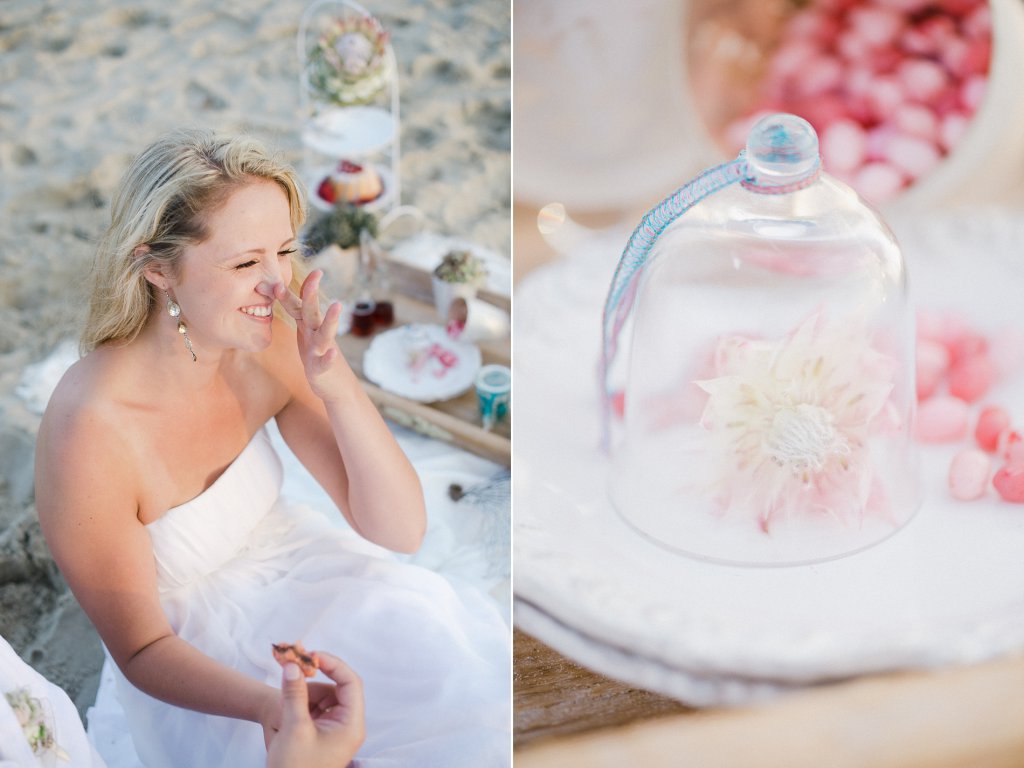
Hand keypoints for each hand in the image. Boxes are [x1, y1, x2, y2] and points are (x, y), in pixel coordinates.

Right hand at [266, 651, 365, 767]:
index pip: (351, 683)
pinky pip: (316, 707)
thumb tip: (292, 665)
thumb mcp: (294, 728)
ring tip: (285, 688)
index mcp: (351, 725)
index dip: (333, 664)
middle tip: (295, 662)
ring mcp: (336, 729)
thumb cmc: (295, 767)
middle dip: (316, 675)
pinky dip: (302, 700)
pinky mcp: (323, 733)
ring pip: (324, 696)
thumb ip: (294, 694)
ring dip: (305, 689)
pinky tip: (286, 702)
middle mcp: (348, 725)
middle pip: (338, 687)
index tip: (311, 655)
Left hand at [271, 271, 347, 400]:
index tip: (288, 267)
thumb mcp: (307, 332)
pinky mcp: (322, 369)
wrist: (336, 386)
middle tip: (316, 274)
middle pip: (313, 311)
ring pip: (325, 333)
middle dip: (312, 293)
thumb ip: (299, 312)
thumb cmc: (318, 357)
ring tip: (337, 306)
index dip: (295, 287)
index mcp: (308, 325)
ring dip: (331, 320)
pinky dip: (328, 357)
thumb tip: (279, 289)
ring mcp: (321, 350)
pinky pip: (325, 362)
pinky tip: (332, 352)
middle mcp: (316, 334)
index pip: (300, 303)